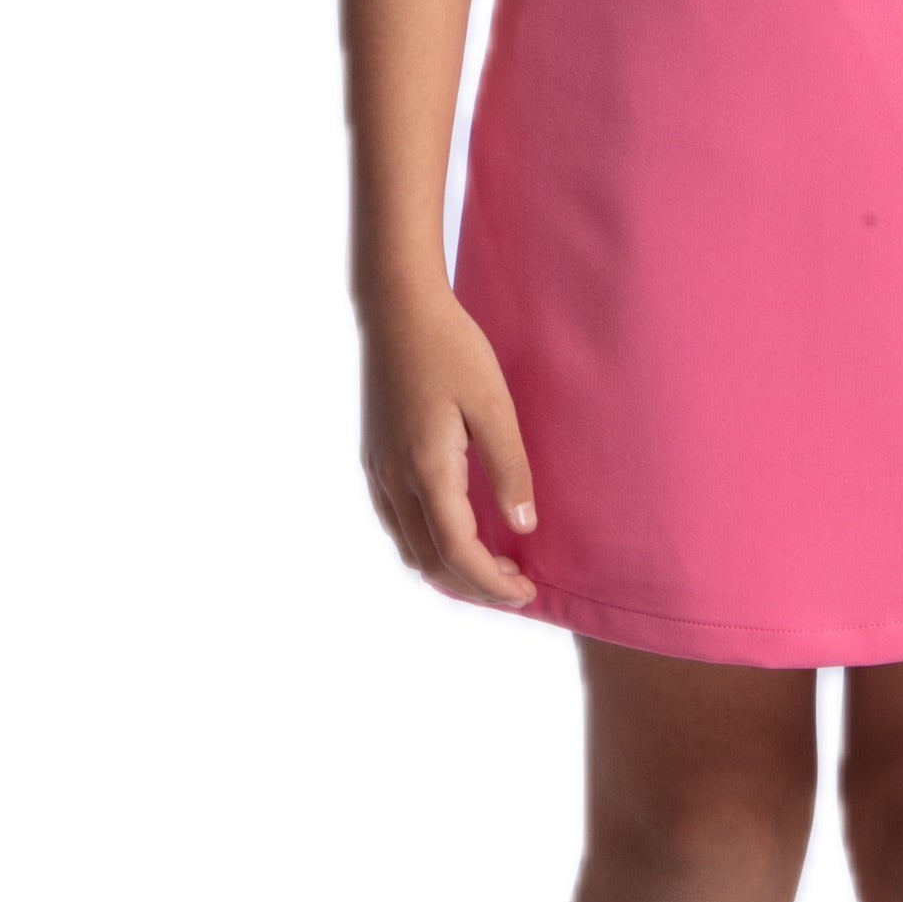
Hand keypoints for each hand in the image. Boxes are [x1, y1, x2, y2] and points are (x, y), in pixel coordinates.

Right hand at [359, 283, 539, 609]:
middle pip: (430, 563)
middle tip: (517, 586)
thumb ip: (509, 468)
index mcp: (427, 469)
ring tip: (493, 565)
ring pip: (410, 549)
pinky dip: (428, 546)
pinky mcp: (374, 460)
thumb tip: (524, 527)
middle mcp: (394, 480)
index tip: (528, 592)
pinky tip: (458, 532)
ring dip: (449, 569)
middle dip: (474, 586)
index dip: (494, 583)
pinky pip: (398, 525)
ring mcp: (378, 472)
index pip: (459, 553)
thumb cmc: (451, 349)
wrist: (397, 310)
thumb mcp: (494, 405)